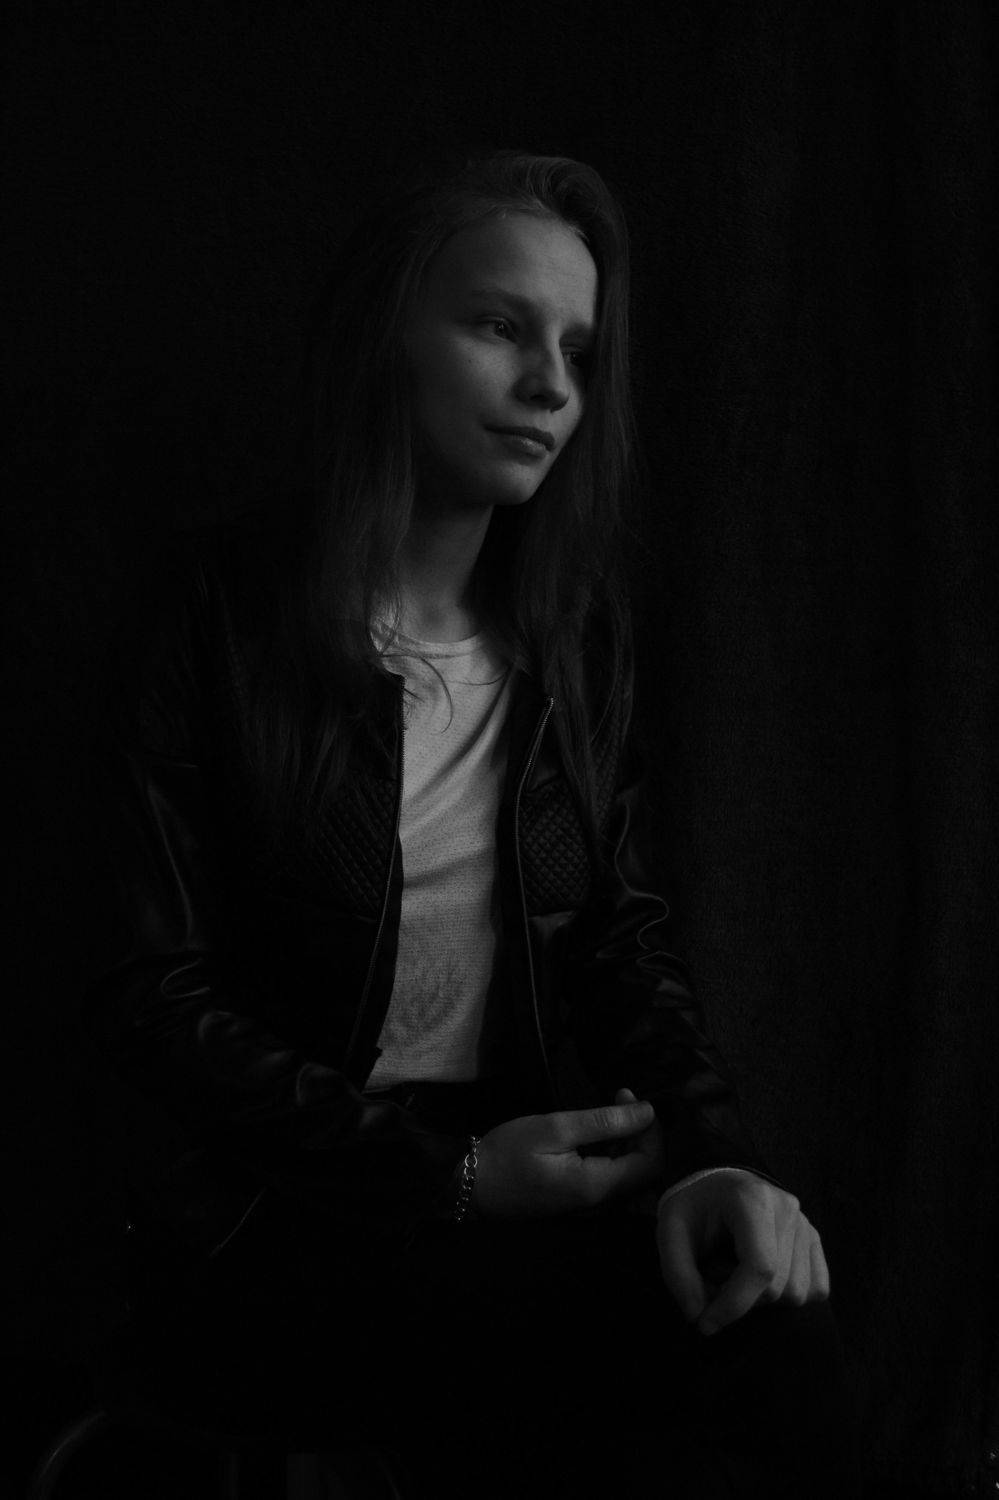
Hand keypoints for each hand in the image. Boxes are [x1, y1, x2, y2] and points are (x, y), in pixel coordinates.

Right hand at [472, 1096, 662, 1217]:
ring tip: (607, 1109)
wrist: (472, 1188)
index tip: (627, 1096)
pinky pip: (612, 1178)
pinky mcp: (580, 1202)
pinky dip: (613, 1152)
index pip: (652, 1162)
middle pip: (645, 1169)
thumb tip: (648, 1112)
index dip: (651, 1128)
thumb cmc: (509, 1154)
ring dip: (628, 1140)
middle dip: (641, 1131)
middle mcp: (602, 1203)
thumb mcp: (555, 1128)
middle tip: (618, 1096)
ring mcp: (591, 1206)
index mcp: (598, 1186)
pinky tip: (595, 1132)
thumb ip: (604, 1122)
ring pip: (630, 1174)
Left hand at [656, 1172, 829, 1335]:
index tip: (705, 1324)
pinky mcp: (814, 1239)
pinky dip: (787, 1296)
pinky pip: (816, 1290)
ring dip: (762, 1300)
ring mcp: (805, 1223)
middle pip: (778, 1287)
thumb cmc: (694, 1209)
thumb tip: (698, 1316)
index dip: (734, 1305)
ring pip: (798, 1294)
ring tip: (735, 1274)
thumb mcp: (669, 1232)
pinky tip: (760, 1279)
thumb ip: (677, 1274)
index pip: (760, 1268)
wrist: (717, 1187)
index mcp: (751, 1199)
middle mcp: (787, 1209)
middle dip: (741, 1300)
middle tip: (713, 1281)